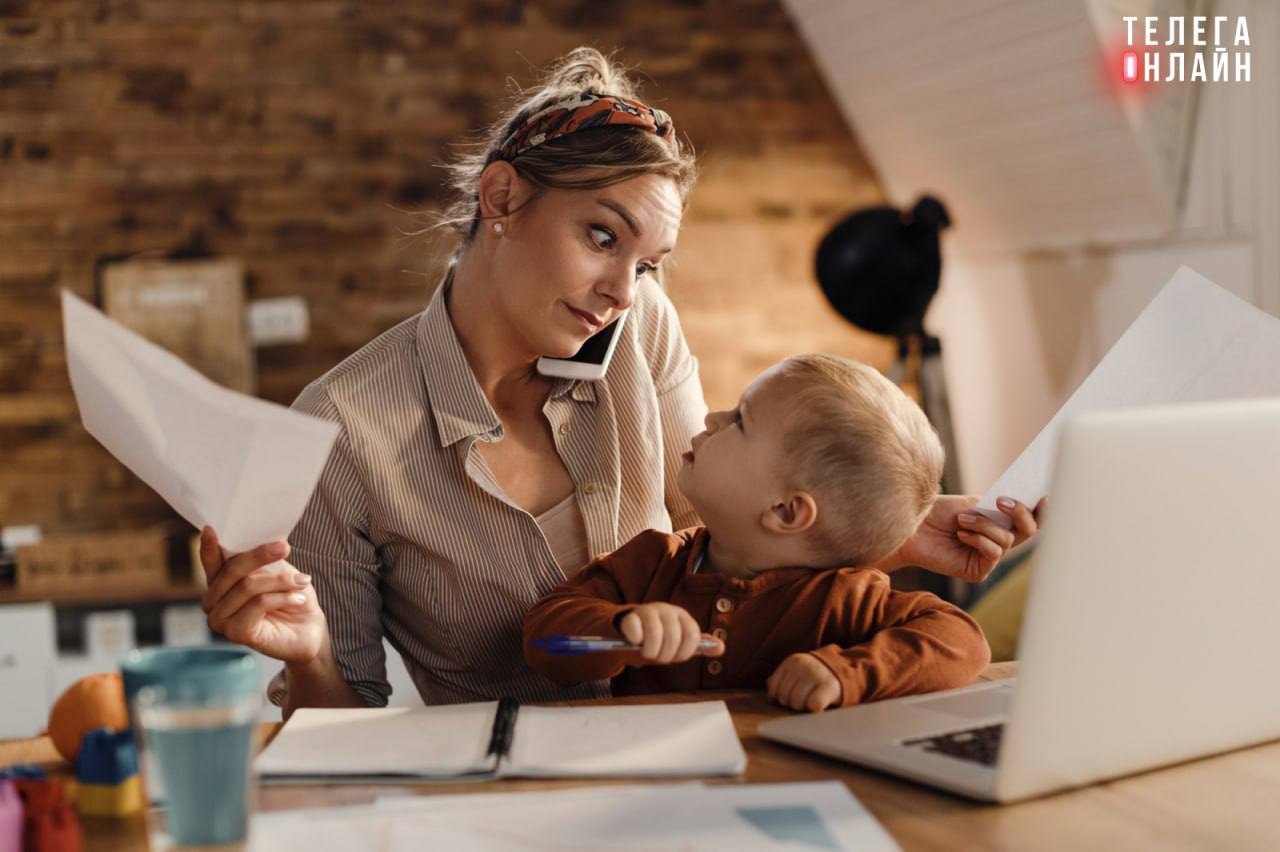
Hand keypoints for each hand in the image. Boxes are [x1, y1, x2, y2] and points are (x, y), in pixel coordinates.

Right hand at [200, 527, 327, 664]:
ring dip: (281, 581)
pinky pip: (259, 603)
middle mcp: (213, 602)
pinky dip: (283, 597)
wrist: (309, 631)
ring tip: (302, 582)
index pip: (210, 562)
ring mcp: (220, 620)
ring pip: (248, 585)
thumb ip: (261, 562)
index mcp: (220, 583)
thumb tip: (256, 542)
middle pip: (232, 569)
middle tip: (285, 547)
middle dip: (260, 555)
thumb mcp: (278, 572)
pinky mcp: (235, 633)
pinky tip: (298, 599)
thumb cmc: (292, 599)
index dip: (208, 546)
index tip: (210, 529)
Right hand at [617, 603, 724, 663]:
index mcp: (683, 616)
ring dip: (651, 651)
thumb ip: (700, 646)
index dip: (685, 653)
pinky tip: (636, 642)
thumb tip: (721, 648)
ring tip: (649, 653)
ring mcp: (648, 611)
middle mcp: (668, 610)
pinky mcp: (631, 616)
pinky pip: (635, 631)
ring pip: (654, 634)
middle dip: (667, 655)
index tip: (677, 658)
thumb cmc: (661, 636)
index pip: (692, 636)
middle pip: (673, 637)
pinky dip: (636, 641)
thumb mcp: (681, 642)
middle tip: (661, 658)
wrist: (634, 626)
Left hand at [766, 653, 841, 711]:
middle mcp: (802, 666)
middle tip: (802, 699)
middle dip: (791, 702)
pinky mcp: (828, 686)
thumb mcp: (797, 671)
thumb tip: (770, 696)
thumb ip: (782, 679)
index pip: (773, 686)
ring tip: (809, 701)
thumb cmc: (814, 675)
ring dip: (802, 707)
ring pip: (796, 702)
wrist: (843, 669)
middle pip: (784, 696)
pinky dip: (814, 709)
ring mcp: (815, 675)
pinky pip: (813, 705)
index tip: (788, 696)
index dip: (778, 696)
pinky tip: (818, 704)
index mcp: (791, 662)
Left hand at [888, 495, 1044, 582]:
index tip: (1045, 495)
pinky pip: (993, 553)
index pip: (1029, 519)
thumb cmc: (937, 513)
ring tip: (962, 519)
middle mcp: (997, 541)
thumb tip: (1023, 504)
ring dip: (985, 525)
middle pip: (1028, 531)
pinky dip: (978, 539)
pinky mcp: (978, 571)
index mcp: (998, 523)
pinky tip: (961, 534)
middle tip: (1002, 501)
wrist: (911, 528)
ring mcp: (988, 558)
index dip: (1042, 510)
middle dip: (1020, 514)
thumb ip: (998, 507)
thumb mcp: (972, 503)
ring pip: (1007, 540)